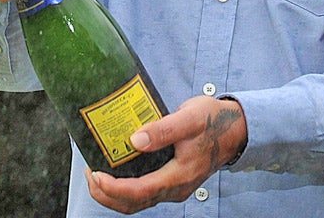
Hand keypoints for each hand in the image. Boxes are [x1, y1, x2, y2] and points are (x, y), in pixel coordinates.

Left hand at [84, 96, 246, 213]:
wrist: (235, 129)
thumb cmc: (213, 122)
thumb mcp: (189, 119)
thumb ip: (163, 130)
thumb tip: (135, 140)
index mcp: (179, 176)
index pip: (139, 192)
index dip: (113, 187)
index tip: (96, 173)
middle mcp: (175, 188)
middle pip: (133, 204)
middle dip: (105, 194)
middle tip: (89, 173)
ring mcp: (174, 188)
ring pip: (136, 203)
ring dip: (113, 194)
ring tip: (96, 174)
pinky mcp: (172, 182)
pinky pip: (144, 194)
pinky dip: (125, 189)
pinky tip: (116, 172)